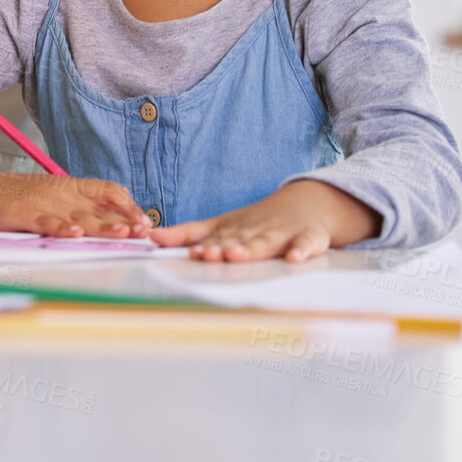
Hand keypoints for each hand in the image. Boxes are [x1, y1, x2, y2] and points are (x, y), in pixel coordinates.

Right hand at [0, 168, 151, 238]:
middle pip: (99, 208)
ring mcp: (43, 203)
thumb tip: (116, 214)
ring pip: (78, 216)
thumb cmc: (17, 197)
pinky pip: (45, 222)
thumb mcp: (55, 196)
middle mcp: (62, 193)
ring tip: (122, 233)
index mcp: (71, 187)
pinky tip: (74, 235)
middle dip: (124, 221)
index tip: (145, 223)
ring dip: (102, 226)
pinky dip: (61, 229)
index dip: (129, 206)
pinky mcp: (23, 214)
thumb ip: (82, 205)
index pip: (109, 192)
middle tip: (144, 233)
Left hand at [147, 180, 381, 261]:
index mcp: (233, 229)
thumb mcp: (222, 225)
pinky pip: (306, 245)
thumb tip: (151, 237)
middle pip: (235, 240)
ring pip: (264, 243)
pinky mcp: (308, 238)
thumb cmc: (259, 222)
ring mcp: (281, 233)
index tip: (183, 248)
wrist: (309, 203)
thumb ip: (187, 233)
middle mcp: (254, 230)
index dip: (197, 242)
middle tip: (205, 255)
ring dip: (251, 250)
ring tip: (236, 256)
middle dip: (220, 248)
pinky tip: (296, 258)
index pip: (211, 236)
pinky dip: (302, 251)